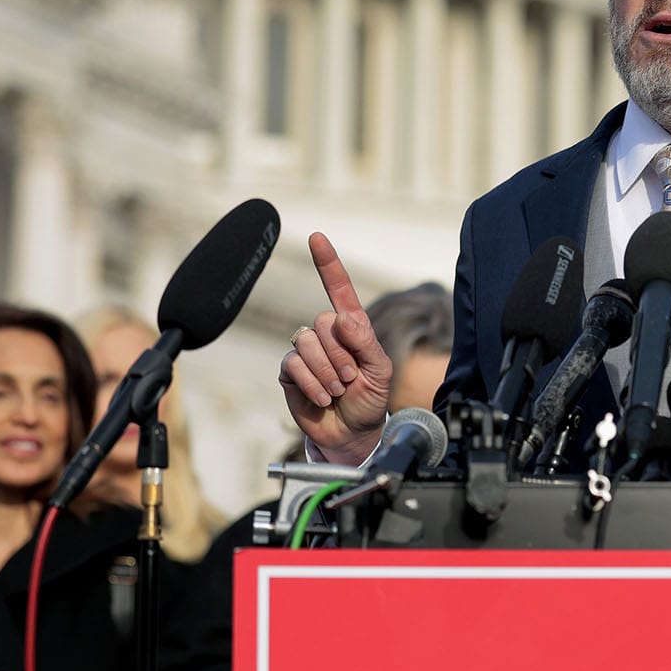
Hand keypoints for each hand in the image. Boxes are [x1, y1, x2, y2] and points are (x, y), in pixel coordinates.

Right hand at [278, 233, 394, 464]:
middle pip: (323, 323)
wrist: (352, 433)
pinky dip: (312, 383)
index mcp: (351, 327)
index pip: (338, 289)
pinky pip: (293, 365)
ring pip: (306, 342)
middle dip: (341, 354)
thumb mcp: (380, 370)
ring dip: (327, 371)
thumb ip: (365, 342)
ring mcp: (305, 352)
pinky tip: (322, 397)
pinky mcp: (290, 372)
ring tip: (338, 390)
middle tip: (351, 378)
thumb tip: (343, 317)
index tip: (317, 237)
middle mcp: (325, 334)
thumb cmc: (370, 398)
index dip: (327, 263)